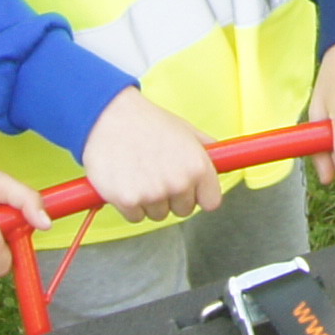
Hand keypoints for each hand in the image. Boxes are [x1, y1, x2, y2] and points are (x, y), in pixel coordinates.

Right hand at [77, 86, 223, 222]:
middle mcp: (179, 182)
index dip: (198, 195)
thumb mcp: (185, 130)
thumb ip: (206, 149)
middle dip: (172, 198)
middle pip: (183, 210)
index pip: (211, 202)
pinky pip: (135, 216)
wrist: (110, 117)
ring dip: (149, 201)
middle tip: (157, 175)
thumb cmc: (147, 122)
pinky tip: (126, 180)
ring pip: (158, 214)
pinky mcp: (128, 201)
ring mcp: (153, 193)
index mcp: (197, 166)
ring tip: (140, 173)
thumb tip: (224, 159)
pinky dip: (129, 204)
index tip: (190, 190)